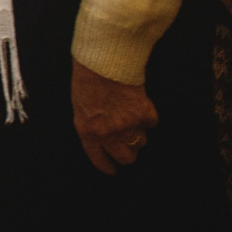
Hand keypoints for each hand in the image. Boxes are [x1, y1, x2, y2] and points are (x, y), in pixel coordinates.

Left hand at [70, 60, 156, 174]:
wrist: (103, 61)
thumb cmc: (87, 77)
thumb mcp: (80, 105)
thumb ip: (91, 123)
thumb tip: (101, 134)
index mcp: (88, 131)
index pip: (98, 157)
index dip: (107, 165)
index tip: (113, 170)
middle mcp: (108, 134)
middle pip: (125, 156)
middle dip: (128, 152)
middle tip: (128, 143)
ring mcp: (128, 126)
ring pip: (141, 142)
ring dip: (138, 132)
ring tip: (131, 114)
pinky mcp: (144, 115)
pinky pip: (151, 122)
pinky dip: (147, 115)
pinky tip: (139, 102)